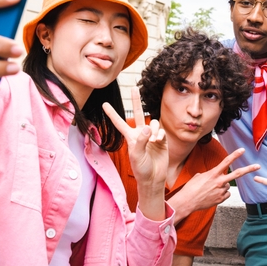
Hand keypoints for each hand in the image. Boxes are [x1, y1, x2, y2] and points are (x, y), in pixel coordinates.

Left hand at [104, 87, 167, 220]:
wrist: (154, 177)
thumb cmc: (141, 168)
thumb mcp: (136, 156)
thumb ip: (141, 140)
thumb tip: (147, 126)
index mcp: (130, 137)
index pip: (119, 122)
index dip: (112, 113)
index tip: (104, 104)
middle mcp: (140, 134)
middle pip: (138, 113)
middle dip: (136, 101)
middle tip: (134, 88)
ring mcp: (151, 135)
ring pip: (153, 122)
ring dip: (154, 129)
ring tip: (154, 140)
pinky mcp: (161, 139)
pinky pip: (161, 130)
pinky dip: (160, 134)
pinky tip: (158, 141)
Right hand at [169, 148, 258, 220]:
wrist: (187, 202)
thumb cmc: (190, 189)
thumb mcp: (198, 176)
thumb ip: (208, 174)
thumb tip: (213, 177)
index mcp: (213, 174)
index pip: (226, 161)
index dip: (235, 155)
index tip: (242, 150)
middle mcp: (219, 182)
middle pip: (237, 174)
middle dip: (249, 169)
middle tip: (258, 166)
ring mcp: (221, 191)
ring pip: (227, 185)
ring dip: (222, 186)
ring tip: (210, 190)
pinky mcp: (221, 199)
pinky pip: (225, 194)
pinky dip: (221, 194)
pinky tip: (212, 195)